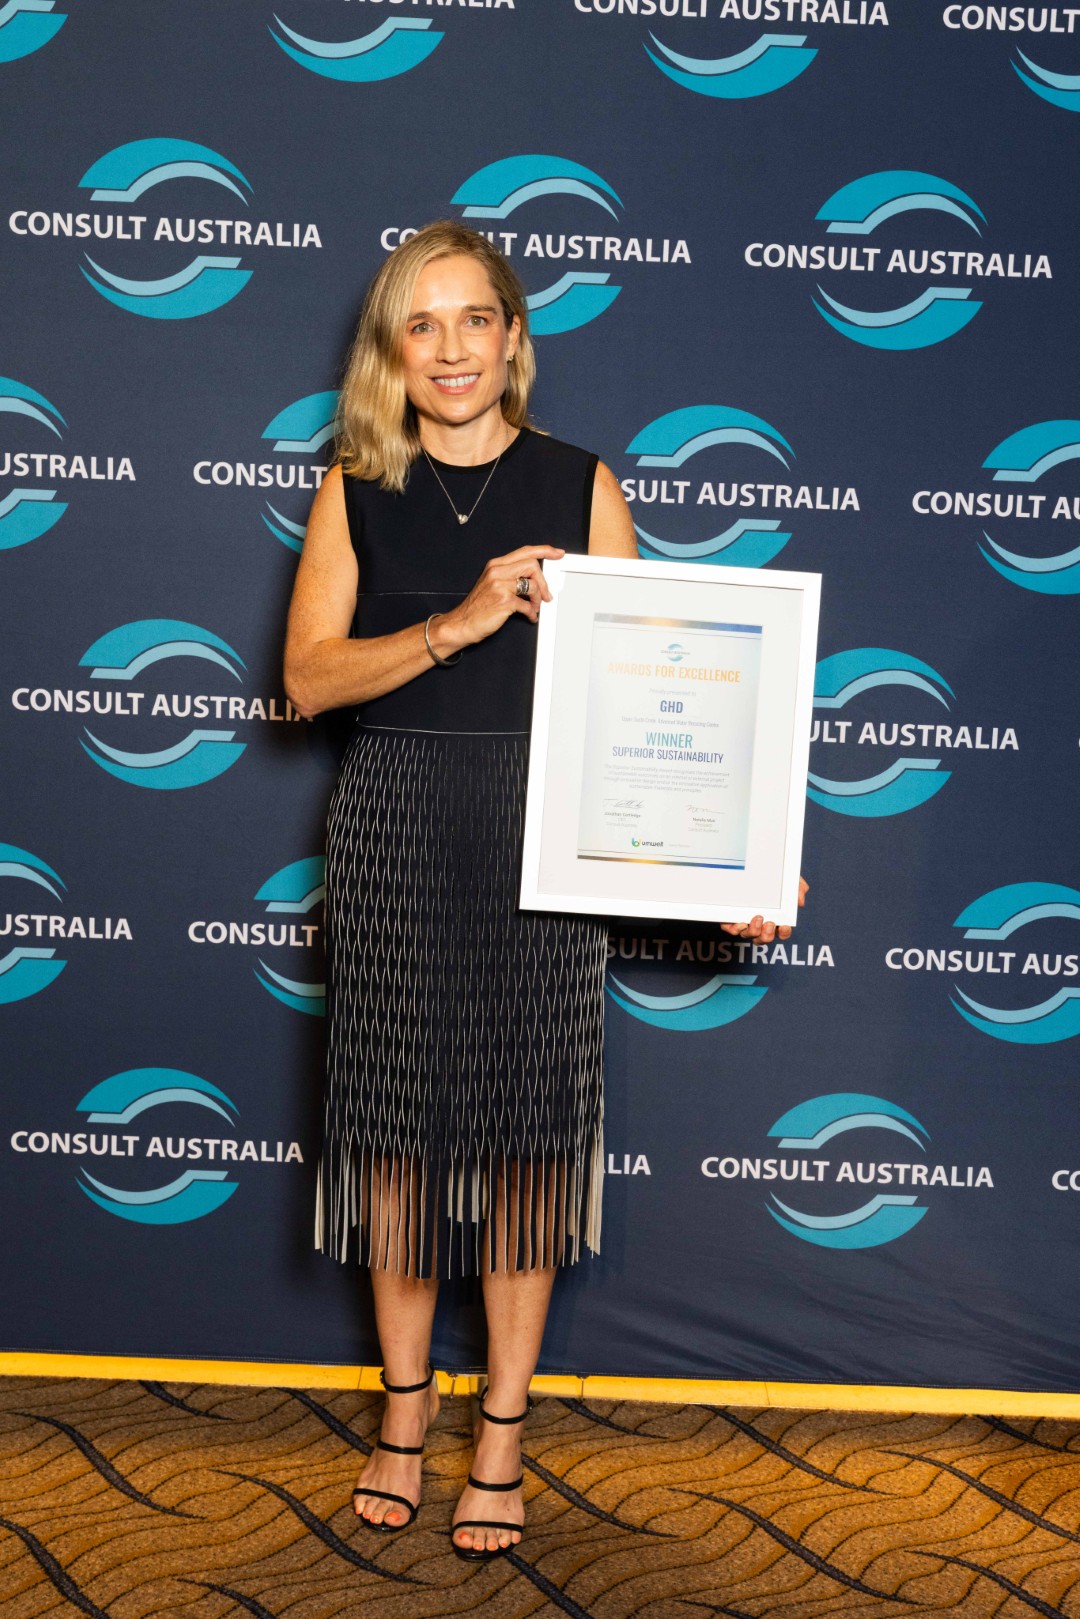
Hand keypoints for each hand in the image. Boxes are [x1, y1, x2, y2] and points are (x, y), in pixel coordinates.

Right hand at [438, 545, 563, 649]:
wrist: (462, 623)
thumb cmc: (477, 606)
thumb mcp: (492, 584)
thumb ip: (510, 576)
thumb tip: (534, 578)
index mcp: (495, 565)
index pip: (525, 551)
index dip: (545, 550)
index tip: (558, 553)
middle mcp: (497, 572)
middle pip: (532, 565)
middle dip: (543, 582)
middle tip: (545, 595)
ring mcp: (500, 586)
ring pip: (532, 585)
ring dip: (538, 600)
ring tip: (534, 608)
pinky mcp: (504, 601)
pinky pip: (528, 605)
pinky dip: (532, 613)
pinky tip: (529, 617)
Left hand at [719, 875, 808, 943]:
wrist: (748, 864)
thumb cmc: (772, 874)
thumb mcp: (787, 878)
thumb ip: (797, 887)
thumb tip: (800, 902)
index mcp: (775, 917)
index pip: (781, 932)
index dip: (784, 933)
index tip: (784, 926)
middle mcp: (759, 922)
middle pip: (764, 938)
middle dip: (768, 935)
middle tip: (769, 923)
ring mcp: (744, 920)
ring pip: (749, 934)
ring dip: (754, 931)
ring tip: (757, 918)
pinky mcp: (730, 916)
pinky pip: (732, 928)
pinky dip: (736, 929)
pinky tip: (741, 922)